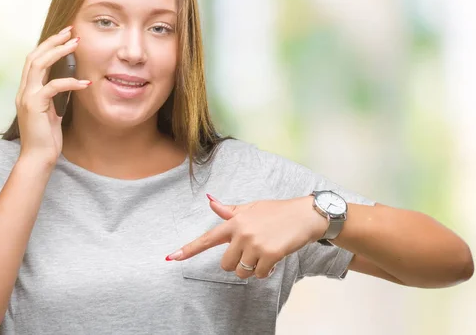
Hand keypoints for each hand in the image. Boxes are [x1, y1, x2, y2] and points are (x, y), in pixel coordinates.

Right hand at [15, 26, 89, 164]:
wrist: (38, 158)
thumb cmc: (47, 138)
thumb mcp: (53, 112)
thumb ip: (56, 97)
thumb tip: (70, 84)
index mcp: (27, 90)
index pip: (35, 60)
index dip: (49, 45)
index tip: (66, 36)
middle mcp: (24, 90)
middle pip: (34, 55)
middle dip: (53, 41)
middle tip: (71, 31)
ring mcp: (27, 96)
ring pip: (38, 64)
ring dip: (58, 51)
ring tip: (76, 44)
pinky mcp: (34, 105)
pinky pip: (53, 87)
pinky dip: (70, 82)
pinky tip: (85, 82)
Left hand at [166, 194, 328, 278]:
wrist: (305, 215)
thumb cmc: (277, 212)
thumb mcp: (252, 207)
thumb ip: (230, 211)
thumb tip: (210, 201)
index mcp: (235, 222)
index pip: (207, 238)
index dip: (188, 249)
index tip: (170, 257)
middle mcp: (241, 233)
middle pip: (226, 264)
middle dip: (238, 263)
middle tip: (253, 251)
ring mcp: (255, 244)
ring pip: (242, 271)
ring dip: (252, 268)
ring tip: (264, 252)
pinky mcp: (269, 254)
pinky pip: (258, 274)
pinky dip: (266, 271)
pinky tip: (274, 256)